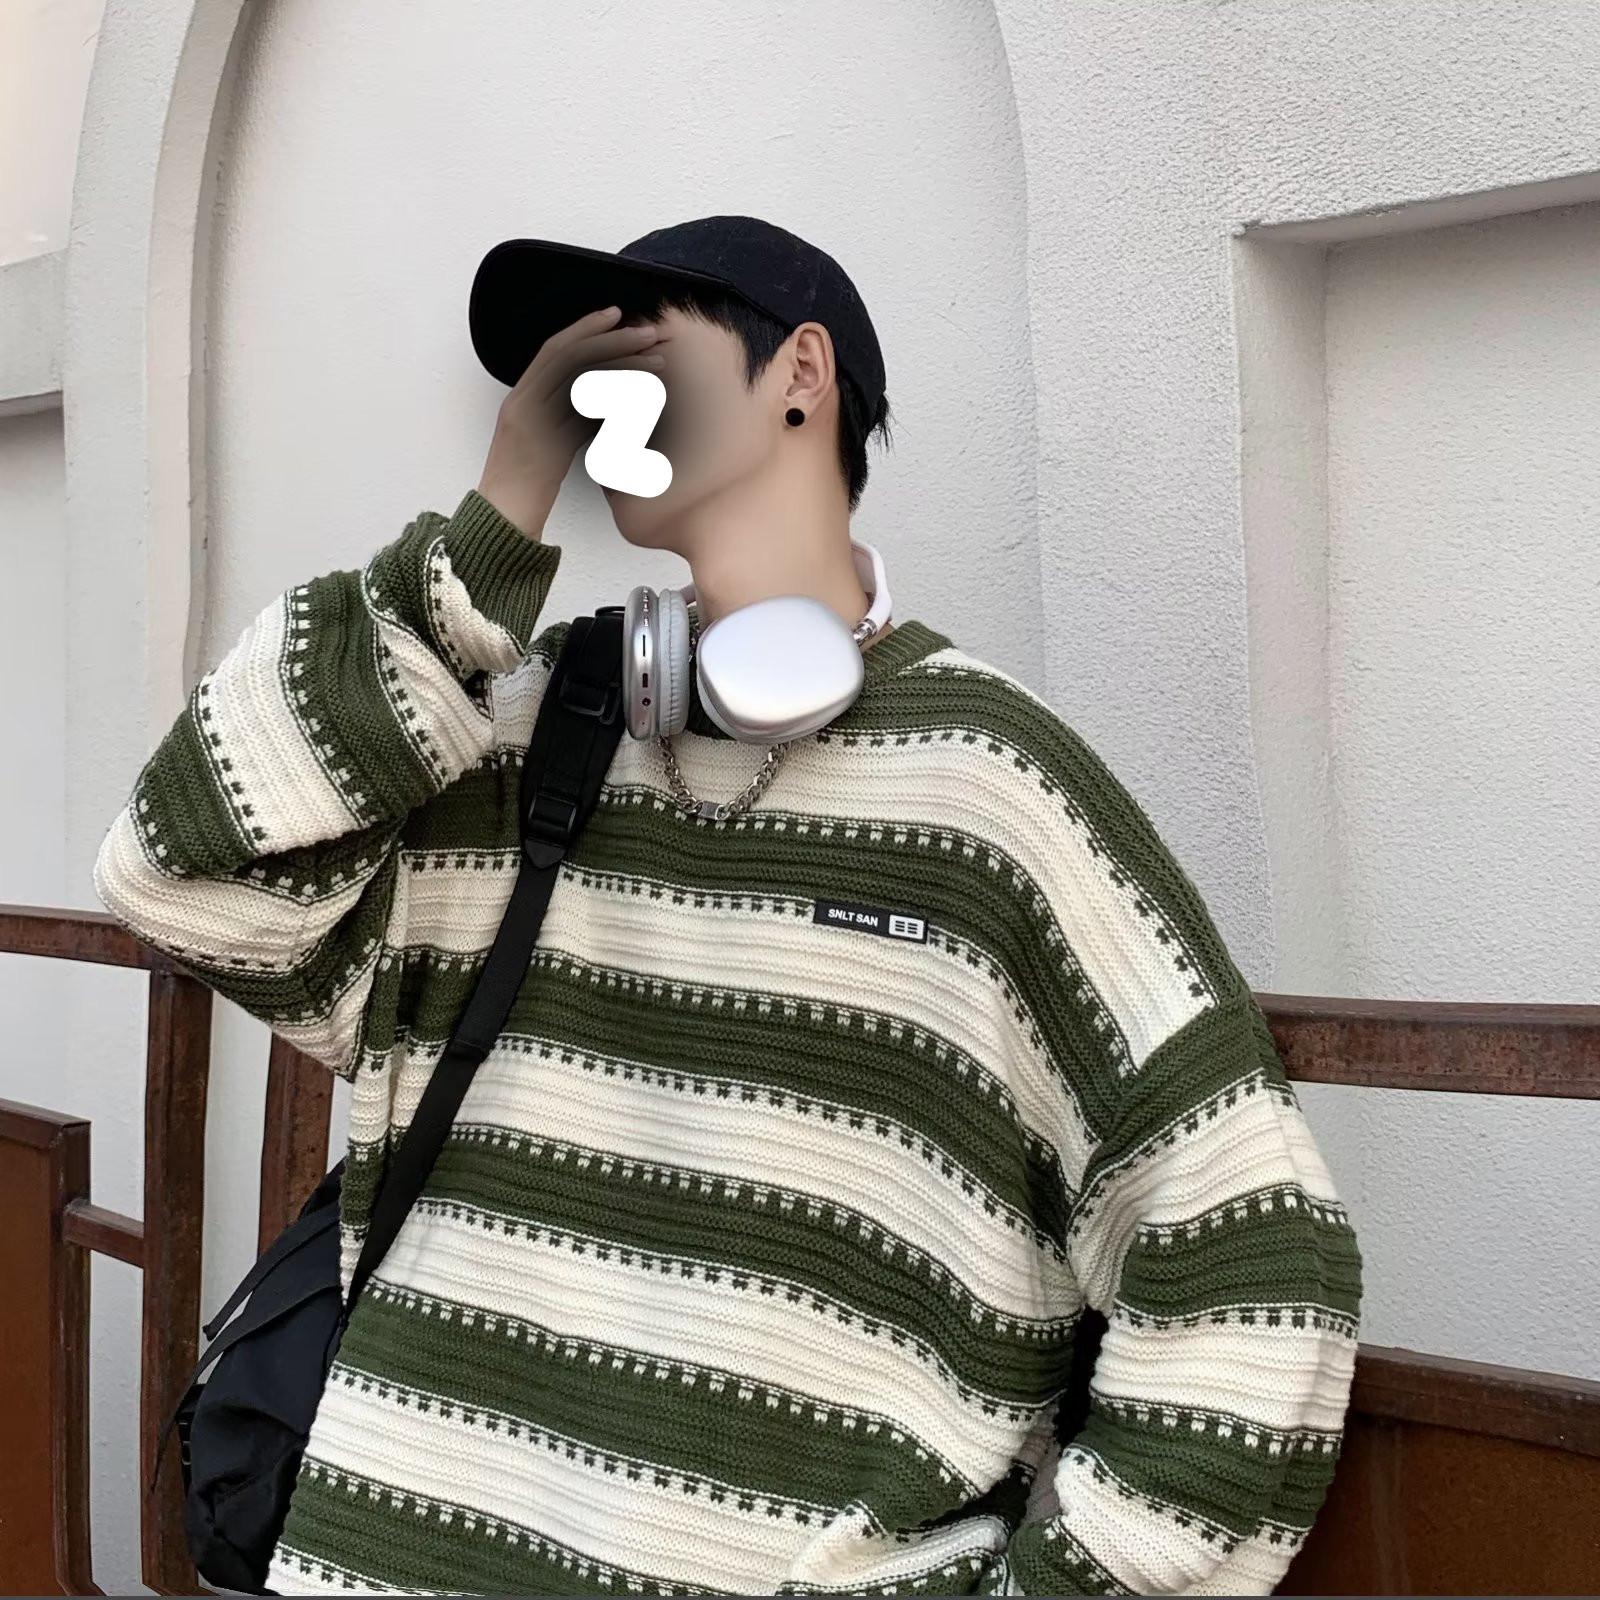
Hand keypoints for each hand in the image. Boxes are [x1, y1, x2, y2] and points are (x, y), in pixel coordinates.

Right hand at [475, 305, 663, 538]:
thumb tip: (603, 397)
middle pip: (570, 356)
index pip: (554, 349)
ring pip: (581, 381)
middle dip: (612, 339)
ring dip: (623, 366)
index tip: (617, 315)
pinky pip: (587, 417)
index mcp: (518, 398)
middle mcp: (521, 404)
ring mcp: (531, 424)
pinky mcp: (547, 448)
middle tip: (648, 332)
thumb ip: (563, 416)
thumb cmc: (525, 488)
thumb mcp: (541, 442)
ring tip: (657, 360)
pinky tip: (644, 399)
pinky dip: (616, 405)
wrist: (503, 521)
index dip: (586, 328)